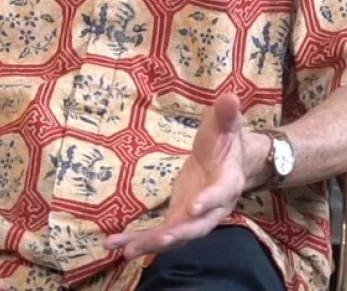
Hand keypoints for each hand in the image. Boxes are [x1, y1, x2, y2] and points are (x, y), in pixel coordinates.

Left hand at [106, 93, 252, 259]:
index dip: (208, 201)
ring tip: (125, 250)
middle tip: (160, 240)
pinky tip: (116, 244)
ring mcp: (195, 215)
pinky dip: (140, 240)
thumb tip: (231, 96)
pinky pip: (161, 232)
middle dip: (179, 234)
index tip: (193, 208)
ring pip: (176, 235)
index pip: (220, 194)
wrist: (227, 158)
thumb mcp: (225, 124)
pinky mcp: (180, 216)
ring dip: (152, 244)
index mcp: (228, 182)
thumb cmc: (225, 139)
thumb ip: (226, 114)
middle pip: (198, 226)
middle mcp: (214, 207)